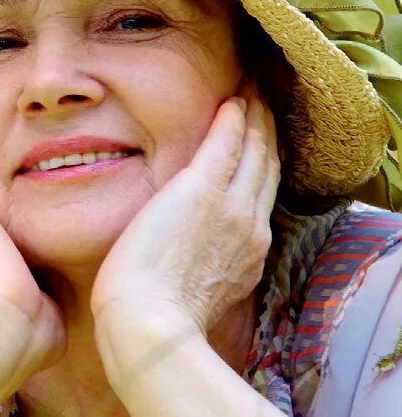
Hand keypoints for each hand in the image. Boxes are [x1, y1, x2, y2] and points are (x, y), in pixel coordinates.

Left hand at [93, 93, 278, 361]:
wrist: (149, 323)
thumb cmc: (152, 319)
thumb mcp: (194, 295)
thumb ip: (199, 272)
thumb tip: (183, 267)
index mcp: (247, 255)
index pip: (260, 200)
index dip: (263, 169)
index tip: (261, 147)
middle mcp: (250, 228)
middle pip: (267, 169)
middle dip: (268, 135)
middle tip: (265, 105)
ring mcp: (232, 208)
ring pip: (255, 151)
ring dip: (256, 118)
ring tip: (254, 93)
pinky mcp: (202, 191)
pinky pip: (227, 143)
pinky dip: (234, 120)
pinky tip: (233, 100)